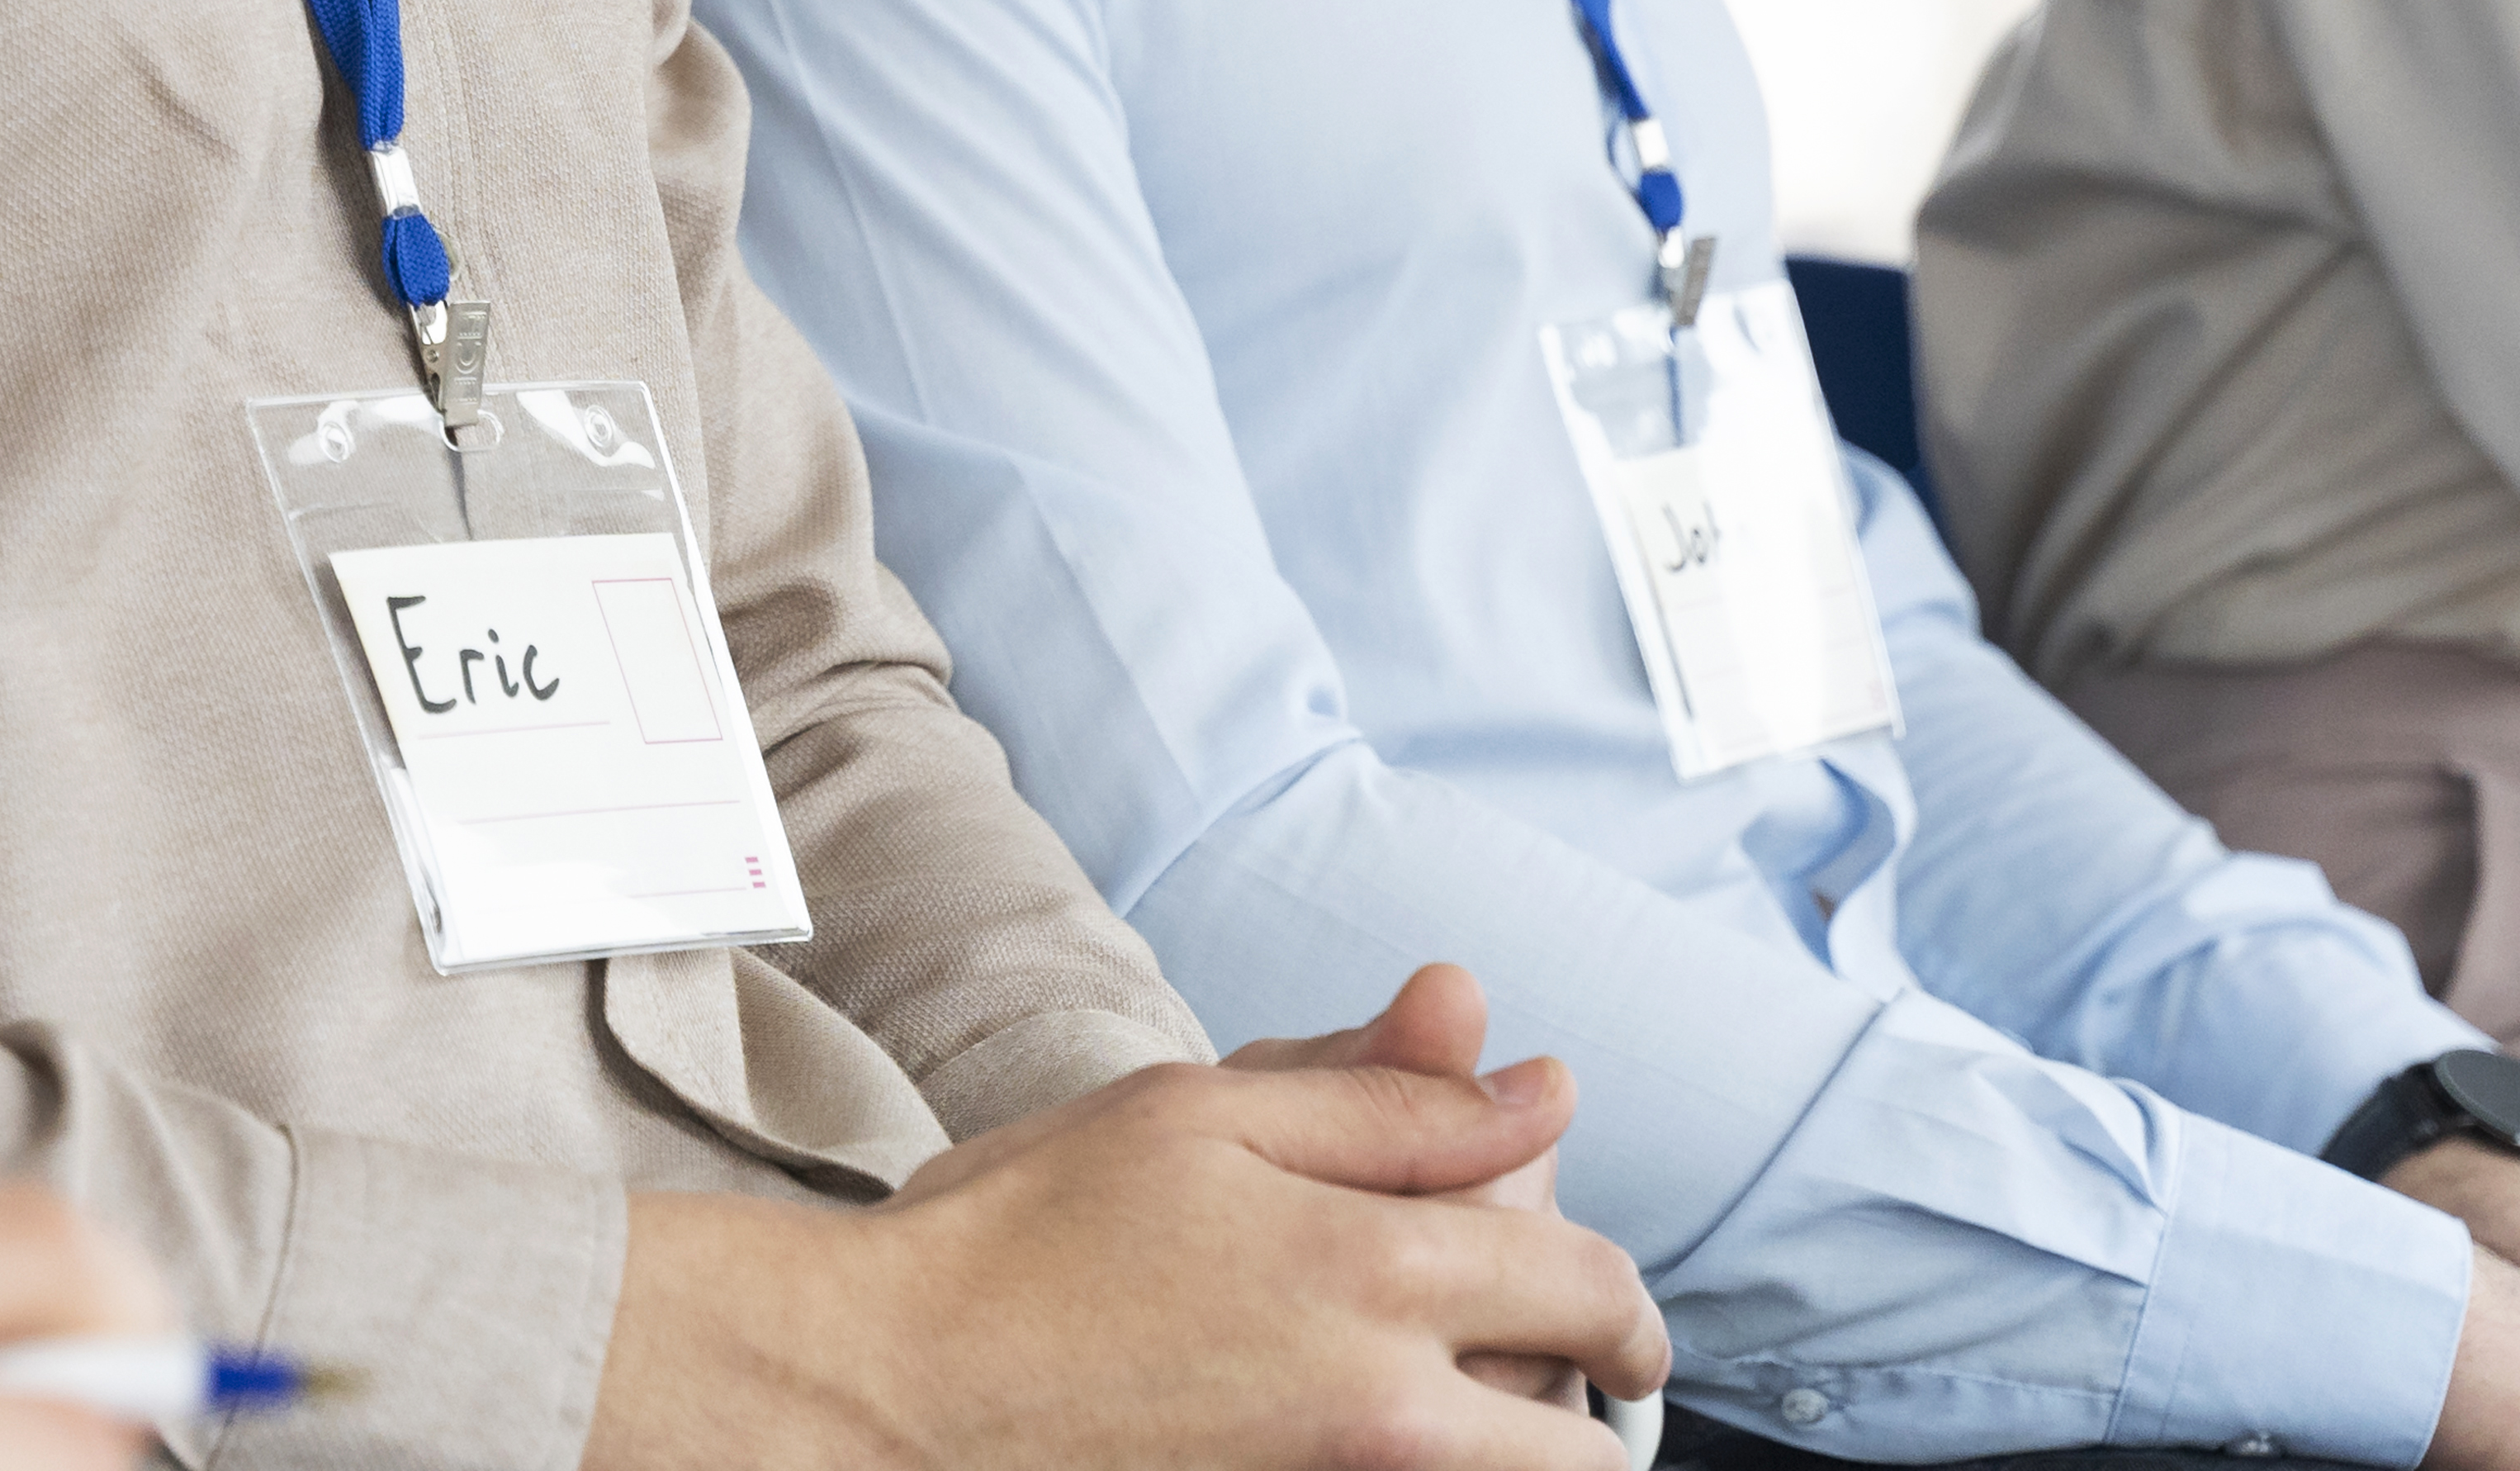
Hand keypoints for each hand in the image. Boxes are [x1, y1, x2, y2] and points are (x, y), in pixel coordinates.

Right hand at [601, 963, 1667, 1470]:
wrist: (895, 1391)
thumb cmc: (1027, 1231)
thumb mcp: (1202, 1114)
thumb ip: (1391, 1101)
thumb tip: (1542, 1086)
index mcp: (1375, 1272)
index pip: (1586, 1288)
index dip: (1624, 1303)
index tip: (1616, 1318)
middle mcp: (1384, 1411)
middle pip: (1578, 1446)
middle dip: (1590, 1408)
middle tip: (1558, 1383)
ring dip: (1507, 1443)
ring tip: (1456, 1405)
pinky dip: (1420, 1462)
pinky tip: (1356, 1428)